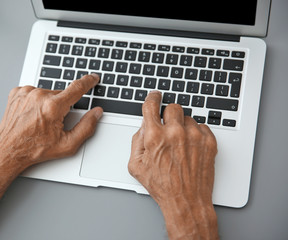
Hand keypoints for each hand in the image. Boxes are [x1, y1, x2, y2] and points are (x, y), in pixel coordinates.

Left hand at [0, 74, 102, 171]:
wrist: (9, 150)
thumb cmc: (35, 149)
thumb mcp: (67, 144)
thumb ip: (86, 127)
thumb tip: (96, 113)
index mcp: (53, 107)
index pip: (77, 88)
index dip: (88, 81)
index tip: (93, 77)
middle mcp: (39, 95)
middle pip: (61, 94)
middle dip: (62, 106)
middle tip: (54, 122)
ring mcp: (26, 92)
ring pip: (47, 93)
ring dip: (48, 103)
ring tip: (40, 120)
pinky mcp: (17, 92)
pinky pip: (34, 92)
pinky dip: (36, 101)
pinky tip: (32, 114)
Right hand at [128, 91, 218, 238]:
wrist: (186, 200)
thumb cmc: (162, 186)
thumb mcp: (136, 166)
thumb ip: (136, 141)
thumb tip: (143, 126)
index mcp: (155, 136)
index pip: (152, 105)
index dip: (152, 98)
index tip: (155, 96)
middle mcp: (175, 132)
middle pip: (173, 107)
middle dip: (169, 116)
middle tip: (168, 128)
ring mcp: (194, 136)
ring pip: (188, 118)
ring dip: (183, 126)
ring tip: (181, 144)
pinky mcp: (209, 142)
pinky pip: (202, 127)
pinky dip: (196, 134)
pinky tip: (191, 148)